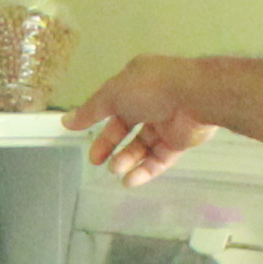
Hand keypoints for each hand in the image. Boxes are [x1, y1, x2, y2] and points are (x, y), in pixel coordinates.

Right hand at [65, 56, 212, 183]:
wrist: (196, 96)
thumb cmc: (151, 88)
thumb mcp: (113, 95)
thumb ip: (91, 111)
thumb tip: (66, 121)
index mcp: (135, 83)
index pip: (112, 104)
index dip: (96, 120)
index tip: (82, 136)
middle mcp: (151, 101)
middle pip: (125, 127)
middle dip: (110, 145)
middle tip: (97, 161)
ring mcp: (166, 122)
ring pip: (142, 145)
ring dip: (126, 158)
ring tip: (115, 170)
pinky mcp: (180, 141)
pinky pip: (159, 158)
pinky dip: (145, 169)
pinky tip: (131, 180)